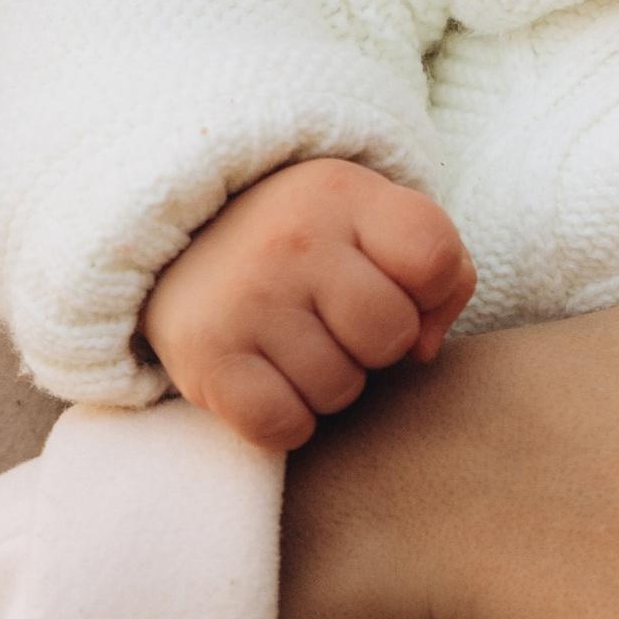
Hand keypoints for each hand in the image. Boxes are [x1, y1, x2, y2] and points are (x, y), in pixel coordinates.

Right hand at [145, 156, 474, 449]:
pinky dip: (284, 419)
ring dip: (327, 381)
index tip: (393, 279)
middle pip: (392, 335)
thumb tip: (425, 350)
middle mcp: (293, 240)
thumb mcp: (372, 221)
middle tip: (331, 315)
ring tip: (292, 340)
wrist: (180, 241)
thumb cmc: (305, 242)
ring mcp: (246, 298)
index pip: (434, 258)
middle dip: (375, 341)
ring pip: (341, 390)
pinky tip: (266, 377)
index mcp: (343, 193)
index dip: (430, 288)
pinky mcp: (205, 356)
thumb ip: (439, 271)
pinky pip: (284, 426)